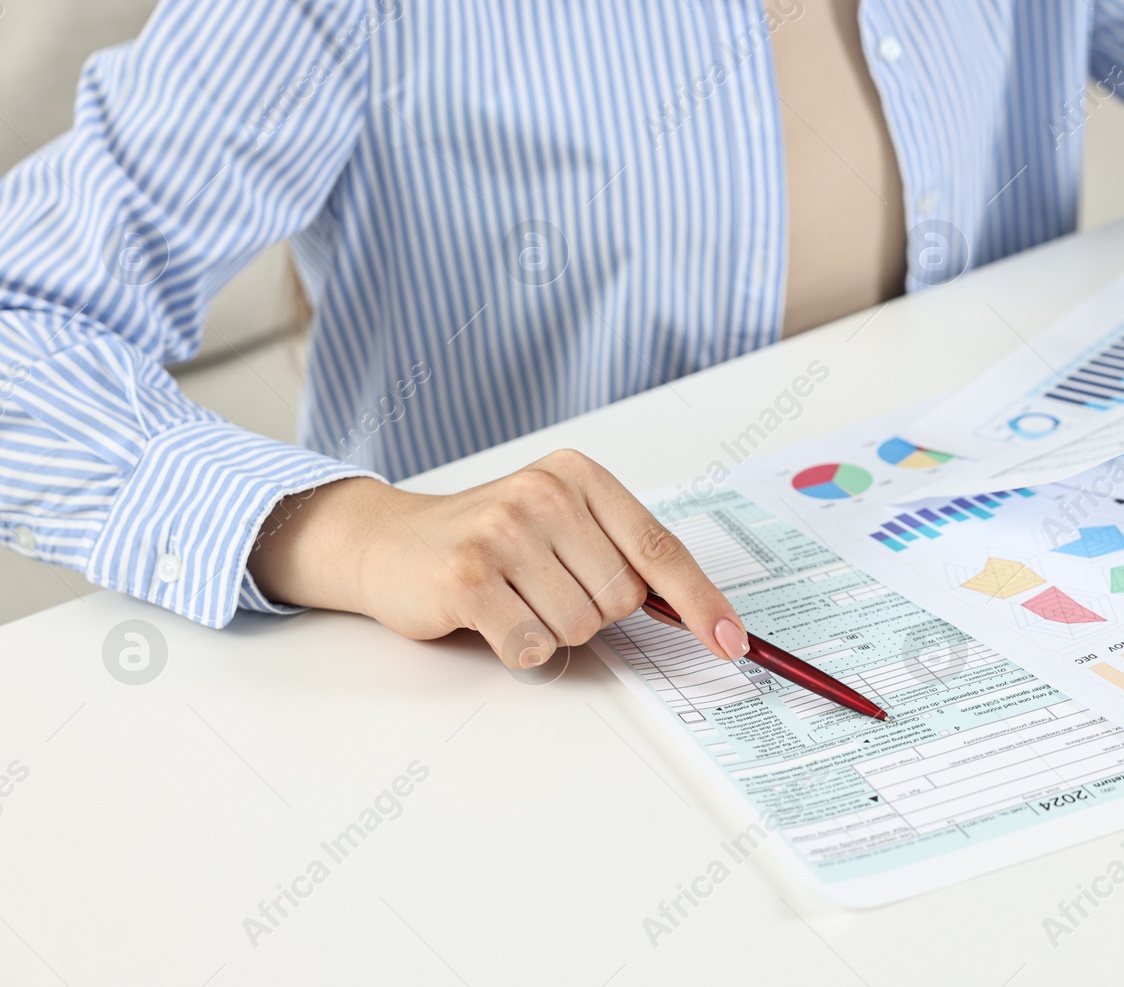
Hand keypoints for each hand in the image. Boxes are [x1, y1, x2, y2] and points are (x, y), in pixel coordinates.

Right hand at [247, 449, 749, 667]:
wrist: (391, 541)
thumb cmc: (487, 538)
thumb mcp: (560, 522)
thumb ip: (620, 552)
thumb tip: (697, 612)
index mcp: (578, 475)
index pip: (658, 548)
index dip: (701, 602)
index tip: (731, 642)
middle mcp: (543, 494)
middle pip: (620, 599)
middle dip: (592, 612)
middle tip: (543, 588)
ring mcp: (504, 532)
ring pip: (580, 628)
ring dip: (551, 630)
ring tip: (513, 598)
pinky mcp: (469, 577)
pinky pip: (532, 645)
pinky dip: (518, 647)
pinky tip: (491, 617)